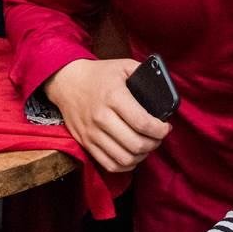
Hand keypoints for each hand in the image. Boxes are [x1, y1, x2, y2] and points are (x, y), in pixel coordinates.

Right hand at [44, 59, 170, 171]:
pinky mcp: (85, 143)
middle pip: (135, 144)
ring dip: (141, 156)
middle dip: (154, 144)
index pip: (142, 122)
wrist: (66, 82)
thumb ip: (144, 74)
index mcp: (114, 97)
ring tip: (147, 146)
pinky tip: (132, 156)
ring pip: (124, 158)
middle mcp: (101, 117)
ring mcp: (92, 133)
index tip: (165, 127)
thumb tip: (164, 88)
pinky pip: (109, 165)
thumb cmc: (99, 74)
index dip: (160, 130)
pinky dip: (125, 165)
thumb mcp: (123, 66)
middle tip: (158, 137)